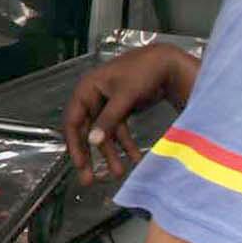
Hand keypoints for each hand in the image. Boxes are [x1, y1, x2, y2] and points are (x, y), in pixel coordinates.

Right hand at [62, 44, 198, 184]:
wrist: (168, 63)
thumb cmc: (143, 72)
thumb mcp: (125, 96)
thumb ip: (108, 119)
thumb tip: (93, 141)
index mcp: (87, 89)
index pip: (73, 120)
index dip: (75, 144)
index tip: (79, 164)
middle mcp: (93, 97)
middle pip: (87, 131)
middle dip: (90, 155)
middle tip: (88, 179)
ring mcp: (107, 104)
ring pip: (105, 134)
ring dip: (111, 153)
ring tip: (119, 173)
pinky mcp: (121, 109)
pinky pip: (119, 130)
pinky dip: (126, 144)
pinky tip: (135, 158)